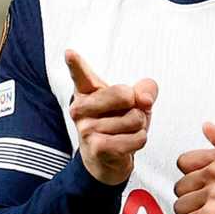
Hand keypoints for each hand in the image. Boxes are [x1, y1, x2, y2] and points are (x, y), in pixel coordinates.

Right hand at [67, 49, 157, 184]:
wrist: (108, 160)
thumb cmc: (119, 124)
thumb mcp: (135, 101)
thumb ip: (144, 90)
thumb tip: (144, 100)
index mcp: (86, 92)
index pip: (81, 75)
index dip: (76, 63)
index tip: (70, 53)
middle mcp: (80, 108)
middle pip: (124, 95)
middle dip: (137, 106)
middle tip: (126, 115)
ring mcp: (86, 128)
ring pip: (135, 119)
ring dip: (139, 128)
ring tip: (124, 133)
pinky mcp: (97, 147)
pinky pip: (137, 138)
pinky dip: (140, 140)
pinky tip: (127, 145)